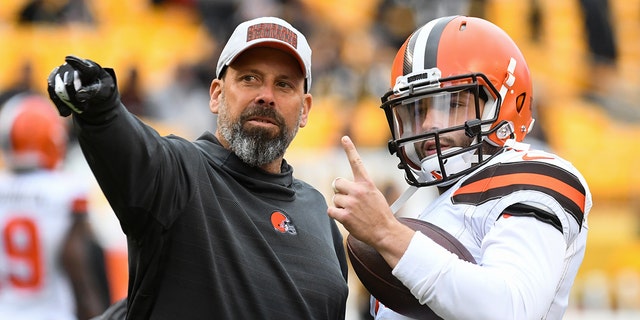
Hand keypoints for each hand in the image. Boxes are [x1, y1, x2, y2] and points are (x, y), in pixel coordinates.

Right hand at [47, 55, 117, 116]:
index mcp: (89, 67)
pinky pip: (52, 93)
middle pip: (68, 83)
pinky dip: (58, 104)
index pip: (81, 65)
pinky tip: (65, 112)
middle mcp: (72, 66)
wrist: (94, 89)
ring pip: (58, 89)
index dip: (74, 62)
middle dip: (74, 99)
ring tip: (79, 110)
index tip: (68, 59)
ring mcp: (61, 72)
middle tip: (84, 108)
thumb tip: (78, 96)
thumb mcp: (103, 91)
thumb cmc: (101, 88)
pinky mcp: (54, 80)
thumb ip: (92, 92)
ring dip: (67, 102)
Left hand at [328, 136, 414, 266]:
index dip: (350, 149)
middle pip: (337, 183)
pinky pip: (331, 210)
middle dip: (340, 191)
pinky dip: (336, 215)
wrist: (385, 232)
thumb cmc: (380, 215)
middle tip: (349, 200)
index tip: (344, 138)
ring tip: (352, 212)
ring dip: (340, 206)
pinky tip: (347, 218)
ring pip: (334, 198)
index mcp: (367, 184)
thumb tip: (343, 187)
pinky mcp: (345, 215)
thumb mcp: (375, 195)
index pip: (357, 162)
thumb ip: (361, 188)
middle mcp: (358, 191)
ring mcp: (351, 203)